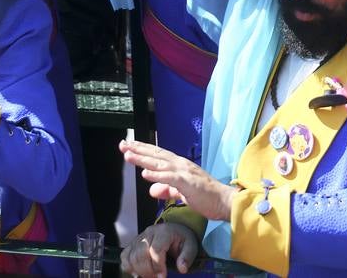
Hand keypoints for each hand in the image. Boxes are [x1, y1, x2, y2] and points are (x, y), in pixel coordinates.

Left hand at [120, 140, 234, 222]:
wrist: (223, 201)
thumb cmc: (205, 196)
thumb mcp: (181, 192)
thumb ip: (167, 189)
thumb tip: (152, 189)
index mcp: (179, 165)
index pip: (157, 155)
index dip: (143, 150)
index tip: (129, 147)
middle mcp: (180, 164)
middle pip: (156, 155)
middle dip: (138, 149)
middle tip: (123, 144)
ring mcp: (184, 172)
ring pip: (160, 164)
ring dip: (143, 159)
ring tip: (129, 155)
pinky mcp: (187, 182)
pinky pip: (169, 178)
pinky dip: (157, 175)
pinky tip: (145, 174)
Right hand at [121, 224, 199, 277]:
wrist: (174, 230)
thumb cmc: (182, 239)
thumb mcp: (191, 246)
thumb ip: (187, 257)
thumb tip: (182, 268)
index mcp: (164, 232)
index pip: (156, 250)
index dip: (157, 266)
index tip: (163, 276)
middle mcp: (149, 233)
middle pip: (141, 255)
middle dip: (148, 271)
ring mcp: (139, 238)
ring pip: (131, 257)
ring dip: (139, 271)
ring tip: (150, 276)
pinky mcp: (133, 244)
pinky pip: (124, 256)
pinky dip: (129, 267)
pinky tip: (138, 273)